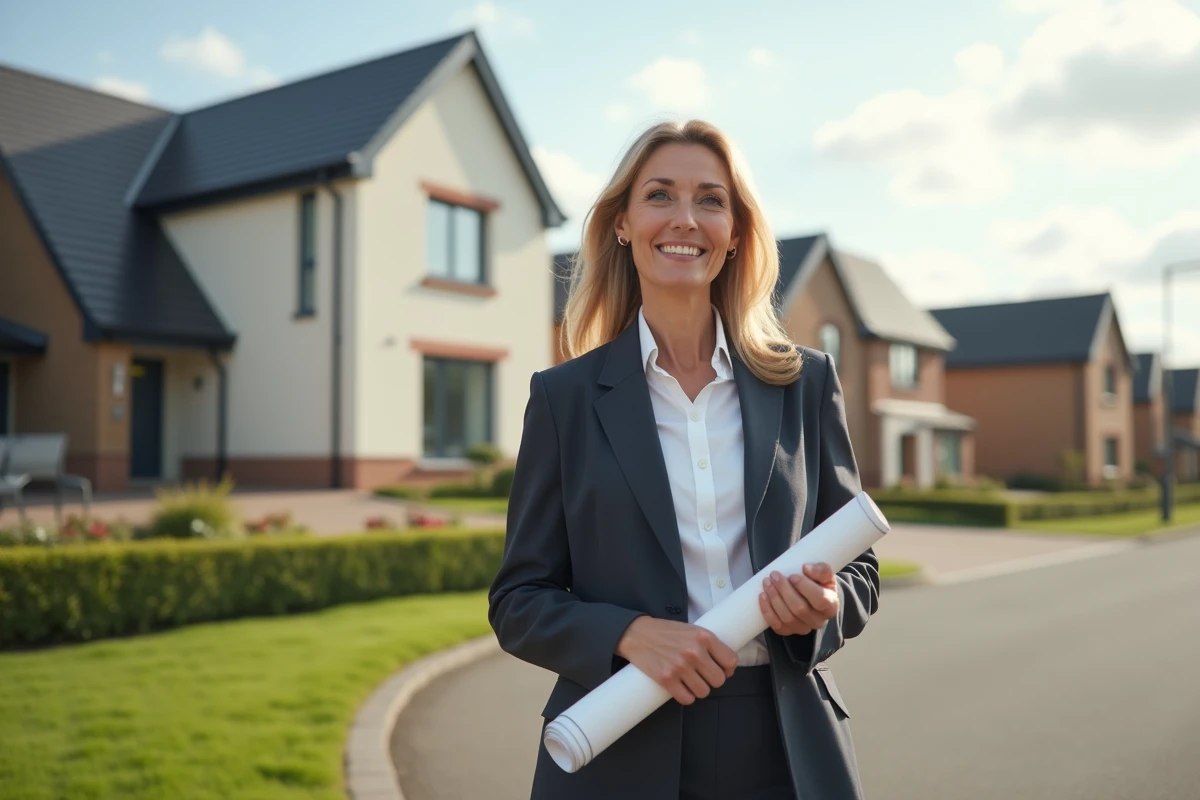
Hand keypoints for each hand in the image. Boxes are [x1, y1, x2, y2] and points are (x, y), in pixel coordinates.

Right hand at [614, 616, 737, 704]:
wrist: (637, 634)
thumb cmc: (665, 632)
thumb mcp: (691, 629)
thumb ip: (708, 644)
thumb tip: (725, 666)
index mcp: (704, 636)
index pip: (731, 661)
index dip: (728, 669)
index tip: (721, 670)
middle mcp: (694, 652)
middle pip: (719, 680)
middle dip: (712, 680)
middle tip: (702, 675)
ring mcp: (680, 666)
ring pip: (704, 691)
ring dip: (698, 689)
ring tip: (690, 680)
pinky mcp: (666, 679)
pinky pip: (687, 699)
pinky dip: (686, 696)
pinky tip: (681, 687)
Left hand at [759, 563, 838, 636]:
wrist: (812, 597)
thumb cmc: (819, 584)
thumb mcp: (825, 575)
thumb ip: (821, 569)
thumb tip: (806, 568)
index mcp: (831, 606)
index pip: (820, 600)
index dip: (804, 587)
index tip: (792, 575)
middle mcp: (819, 621)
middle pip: (800, 609)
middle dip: (784, 591)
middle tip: (774, 575)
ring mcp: (803, 628)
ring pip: (787, 618)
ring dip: (774, 599)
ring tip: (766, 583)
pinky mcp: (789, 631)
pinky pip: (777, 626)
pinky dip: (767, 611)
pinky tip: (762, 597)